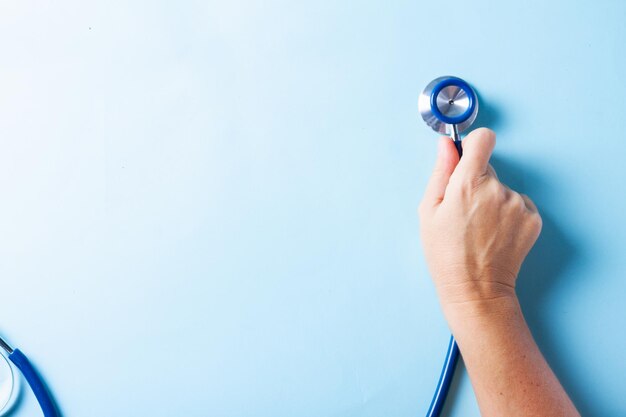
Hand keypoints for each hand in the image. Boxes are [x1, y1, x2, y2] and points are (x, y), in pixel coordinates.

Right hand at [418, 128, 541, 309]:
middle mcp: (497, 189)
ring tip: (479, 228)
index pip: (483, 139)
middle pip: (489, 168)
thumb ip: (440, 171)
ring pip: (503, 188)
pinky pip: (519, 204)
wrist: (475, 289)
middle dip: (476, 182)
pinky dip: (508, 215)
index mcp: (468, 183)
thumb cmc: (445, 253)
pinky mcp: (533, 219)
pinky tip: (495, 234)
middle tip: (464, 211)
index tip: (468, 158)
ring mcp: (519, 204)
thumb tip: (446, 145)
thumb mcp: (429, 210)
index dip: (474, 145)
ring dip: (493, 201)